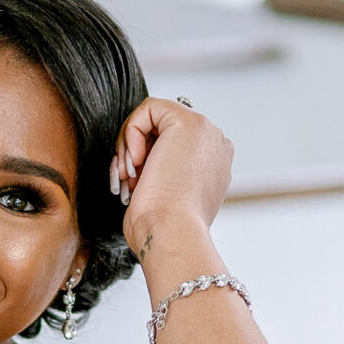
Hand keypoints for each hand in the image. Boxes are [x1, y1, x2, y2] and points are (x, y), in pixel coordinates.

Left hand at [109, 98, 234, 262]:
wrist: (172, 235)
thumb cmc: (164, 230)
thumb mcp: (167, 200)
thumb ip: (164, 177)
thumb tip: (142, 168)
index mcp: (215, 167)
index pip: (173, 146)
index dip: (148, 161)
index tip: (136, 186)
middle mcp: (216, 146)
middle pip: (164, 131)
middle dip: (137, 153)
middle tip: (128, 182)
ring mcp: (206, 131)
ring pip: (155, 119)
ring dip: (131, 146)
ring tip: (130, 177)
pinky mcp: (187, 121)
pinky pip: (149, 108)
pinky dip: (132, 132)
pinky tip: (135, 161)